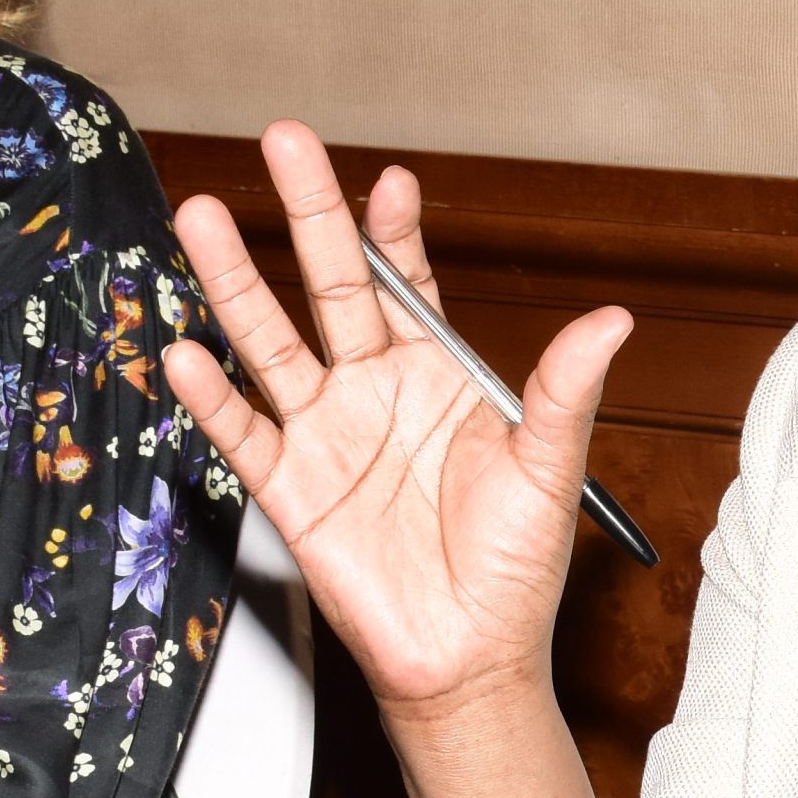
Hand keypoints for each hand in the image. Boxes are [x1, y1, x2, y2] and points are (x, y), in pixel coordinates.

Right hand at [162, 121, 632, 718]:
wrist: (473, 654)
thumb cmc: (514, 565)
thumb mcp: (551, 469)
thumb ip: (567, 391)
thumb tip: (613, 321)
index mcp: (440, 377)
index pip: (410, 284)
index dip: (396, 233)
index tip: (391, 181)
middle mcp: (376, 392)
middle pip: (331, 287)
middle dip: (309, 215)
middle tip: (285, 143)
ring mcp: (327, 434)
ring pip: (271, 341)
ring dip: (236, 281)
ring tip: (203, 217)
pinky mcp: (292, 489)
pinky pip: (244, 432)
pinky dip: (212, 395)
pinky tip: (184, 350)